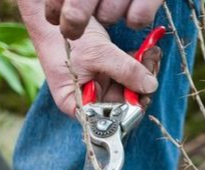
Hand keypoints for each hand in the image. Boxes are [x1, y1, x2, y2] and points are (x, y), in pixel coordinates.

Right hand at [20, 0, 160, 114]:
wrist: (53, 17)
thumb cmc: (63, 37)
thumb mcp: (98, 53)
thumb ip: (125, 70)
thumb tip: (150, 86)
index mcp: (78, 105)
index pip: (110, 117)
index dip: (130, 107)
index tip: (145, 91)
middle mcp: (88, 100)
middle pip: (123, 103)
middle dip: (141, 85)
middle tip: (151, 64)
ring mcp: (97, 86)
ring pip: (128, 87)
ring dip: (143, 71)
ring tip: (150, 53)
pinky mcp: (104, 73)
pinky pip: (126, 74)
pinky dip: (137, 63)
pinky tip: (145, 51)